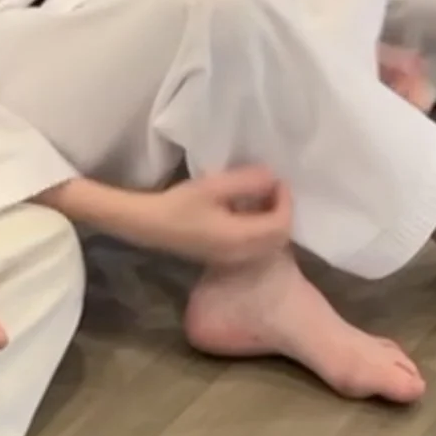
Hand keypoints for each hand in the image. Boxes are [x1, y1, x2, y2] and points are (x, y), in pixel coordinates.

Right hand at [134, 166, 293, 265]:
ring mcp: (233, 259)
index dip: (286, 201)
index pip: (280, 225)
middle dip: (282, 211)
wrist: (149, 226)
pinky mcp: (225, 257)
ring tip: (262, 196)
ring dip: (272, 220)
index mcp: (241, 239)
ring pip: (269, 243)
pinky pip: (256, 245)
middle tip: (273, 188)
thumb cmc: (179, 205)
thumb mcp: (213, 186)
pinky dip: (261, 228)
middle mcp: (242, 254)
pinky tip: (248, 211)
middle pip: (279, 237)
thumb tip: (271, 176)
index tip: (278, 180)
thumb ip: (246, 181)